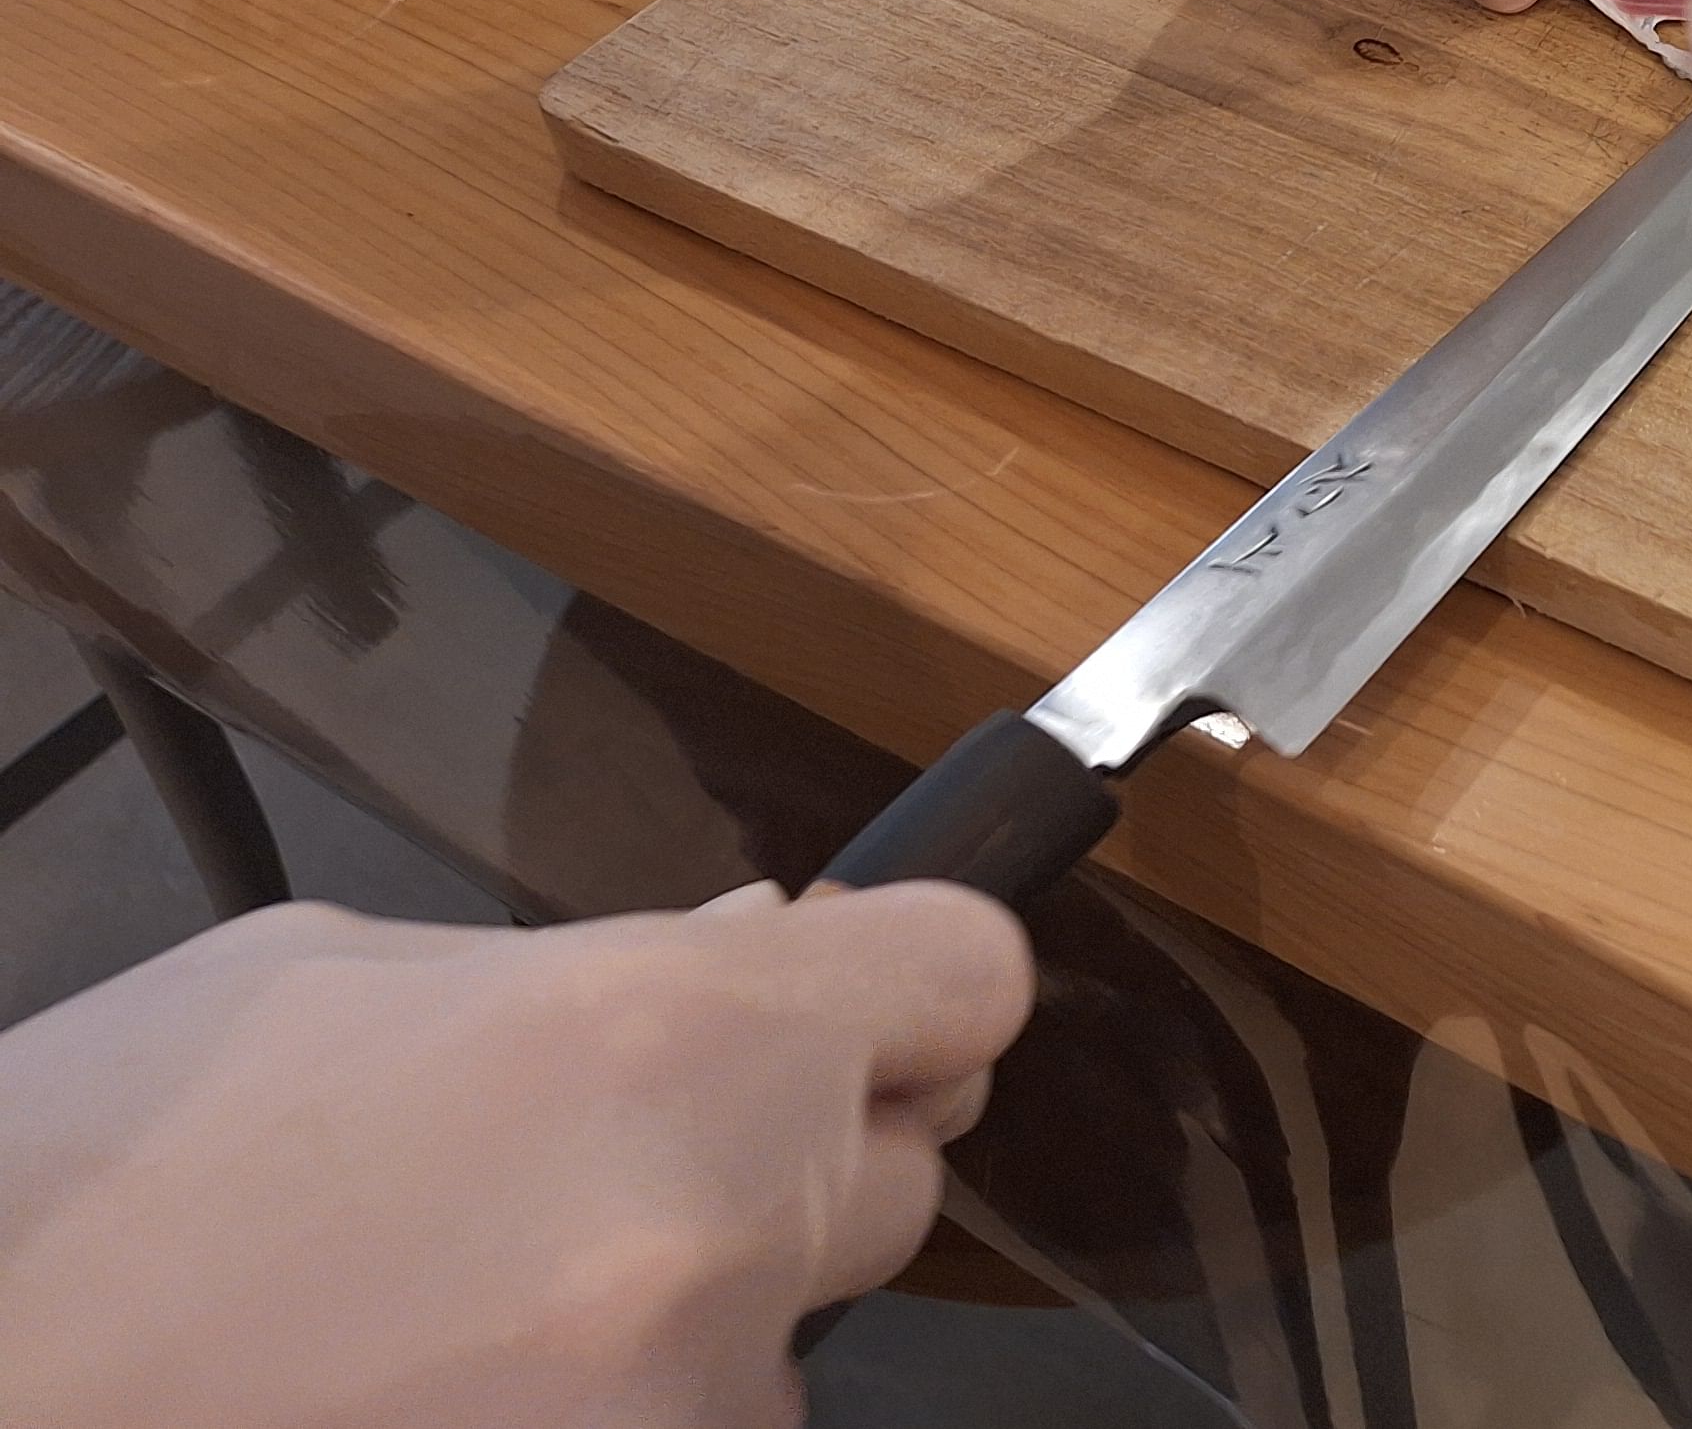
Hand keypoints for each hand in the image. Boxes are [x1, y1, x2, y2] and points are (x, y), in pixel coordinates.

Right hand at [0, 885, 1030, 1428]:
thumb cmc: (87, 1193)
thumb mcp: (326, 985)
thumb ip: (584, 970)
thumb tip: (758, 944)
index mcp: (675, 1030)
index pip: (969, 978)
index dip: (913, 986)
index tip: (866, 1002)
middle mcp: (720, 1225)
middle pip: (895, 1172)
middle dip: (791, 1152)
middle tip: (606, 1162)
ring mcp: (676, 1409)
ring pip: (785, 1342)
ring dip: (685, 1315)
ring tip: (460, 1308)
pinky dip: (610, 1413)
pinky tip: (443, 1391)